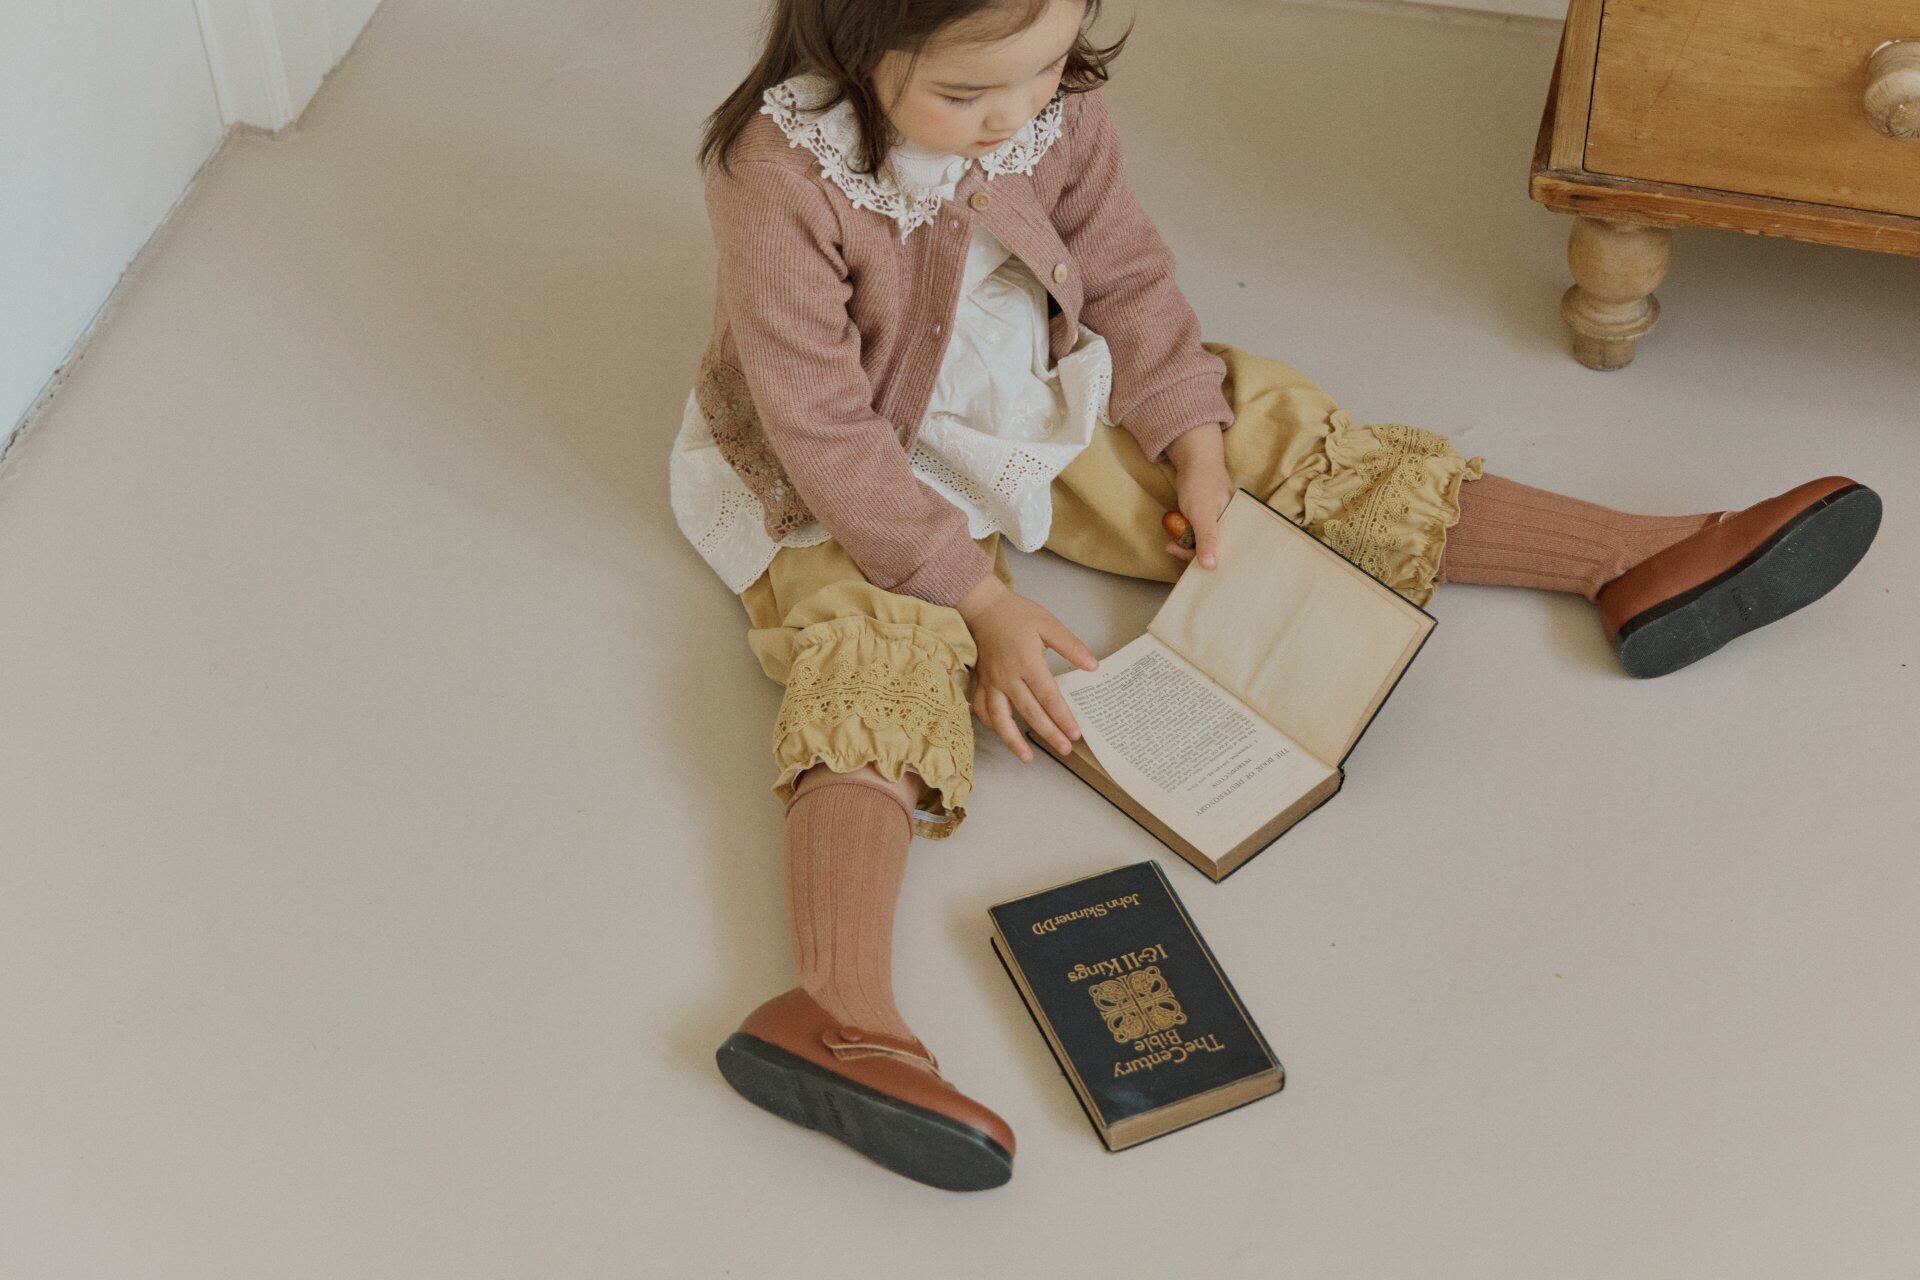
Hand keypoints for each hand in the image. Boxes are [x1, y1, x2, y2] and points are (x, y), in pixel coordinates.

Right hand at [955, 576, 1097, 761]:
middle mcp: (1008, 677)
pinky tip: (1002, 733)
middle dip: (1048, 733)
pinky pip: (982, 708)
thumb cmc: (1018, 615)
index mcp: (1027, 662)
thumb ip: (1071, 646)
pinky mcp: (982, 682)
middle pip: (1029, 712)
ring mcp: (992, 682)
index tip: (1075, 733)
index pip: (1048, 696)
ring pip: (1000, 718)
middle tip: (1065, 749)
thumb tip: (1093, 666)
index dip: (1062, 717)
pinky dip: (991, 724)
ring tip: (1027, 757)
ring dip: (1013, 740)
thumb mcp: (1049, 624)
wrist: (984, 607)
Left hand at [1163, 424, 1232, 569]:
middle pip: (1212, 550)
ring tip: (1170, 543)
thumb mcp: (1204, 515)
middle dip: (1191, 552)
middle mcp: (1229, 526)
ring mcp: (1216, 522)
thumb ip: (1207, 540)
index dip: (1207, 561)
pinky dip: (1185, 536)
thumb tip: (1211, 567)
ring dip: (1185, 544)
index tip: (1187, 563)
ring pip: (1202, 543)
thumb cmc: (1202, 485)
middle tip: (1171, 548)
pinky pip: (1196, 534)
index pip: (1225, 553)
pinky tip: (1174, 537)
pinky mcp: (1205, 518)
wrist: (1194, 460)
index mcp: (1236, 526)